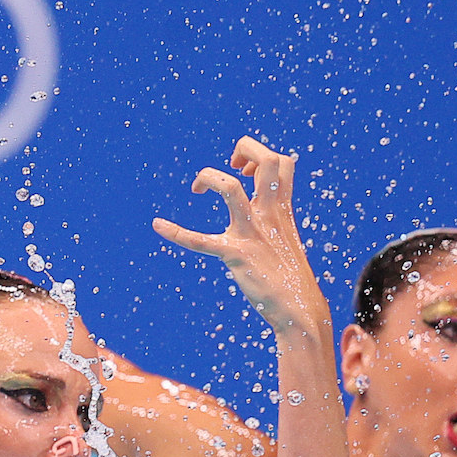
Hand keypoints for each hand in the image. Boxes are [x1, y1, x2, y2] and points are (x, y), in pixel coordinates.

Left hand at [153, 136, 330, 343]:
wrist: (299, 309)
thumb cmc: (291, 278)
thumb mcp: (286, 238)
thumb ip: (275, 219)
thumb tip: (261, 209)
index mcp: (282, 209)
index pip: (281, 163)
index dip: (260, 156)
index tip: (245, 170)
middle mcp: (269, 214)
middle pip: (266, 160)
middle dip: (244, 147)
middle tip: (230, 166)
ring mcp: (252, 233)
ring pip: (230, 188)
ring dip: (209, 177)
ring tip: (196, 189)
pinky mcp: (235, 255)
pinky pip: (199, 241)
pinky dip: (176, 232)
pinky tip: (157, 225)